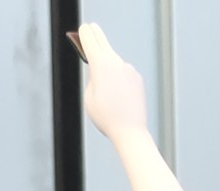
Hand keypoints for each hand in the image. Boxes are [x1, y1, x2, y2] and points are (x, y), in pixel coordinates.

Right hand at [74, 24, 147, 142]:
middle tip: (91, 29)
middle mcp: (115, 61)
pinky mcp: (137, 78)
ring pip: (114, 62)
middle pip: (102, 40)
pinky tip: (119, 95)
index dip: (83, 34)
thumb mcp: (89, 97)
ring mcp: (128, 69)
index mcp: (100, 63)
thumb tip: (99, 72)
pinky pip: (124, 75)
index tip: (83, 31)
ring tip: (106, 87)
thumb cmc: (107, 118)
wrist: (130, 131)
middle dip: (95, 35)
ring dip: (109, 67)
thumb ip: (92, 79)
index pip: (89, 38)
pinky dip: (120, 80)